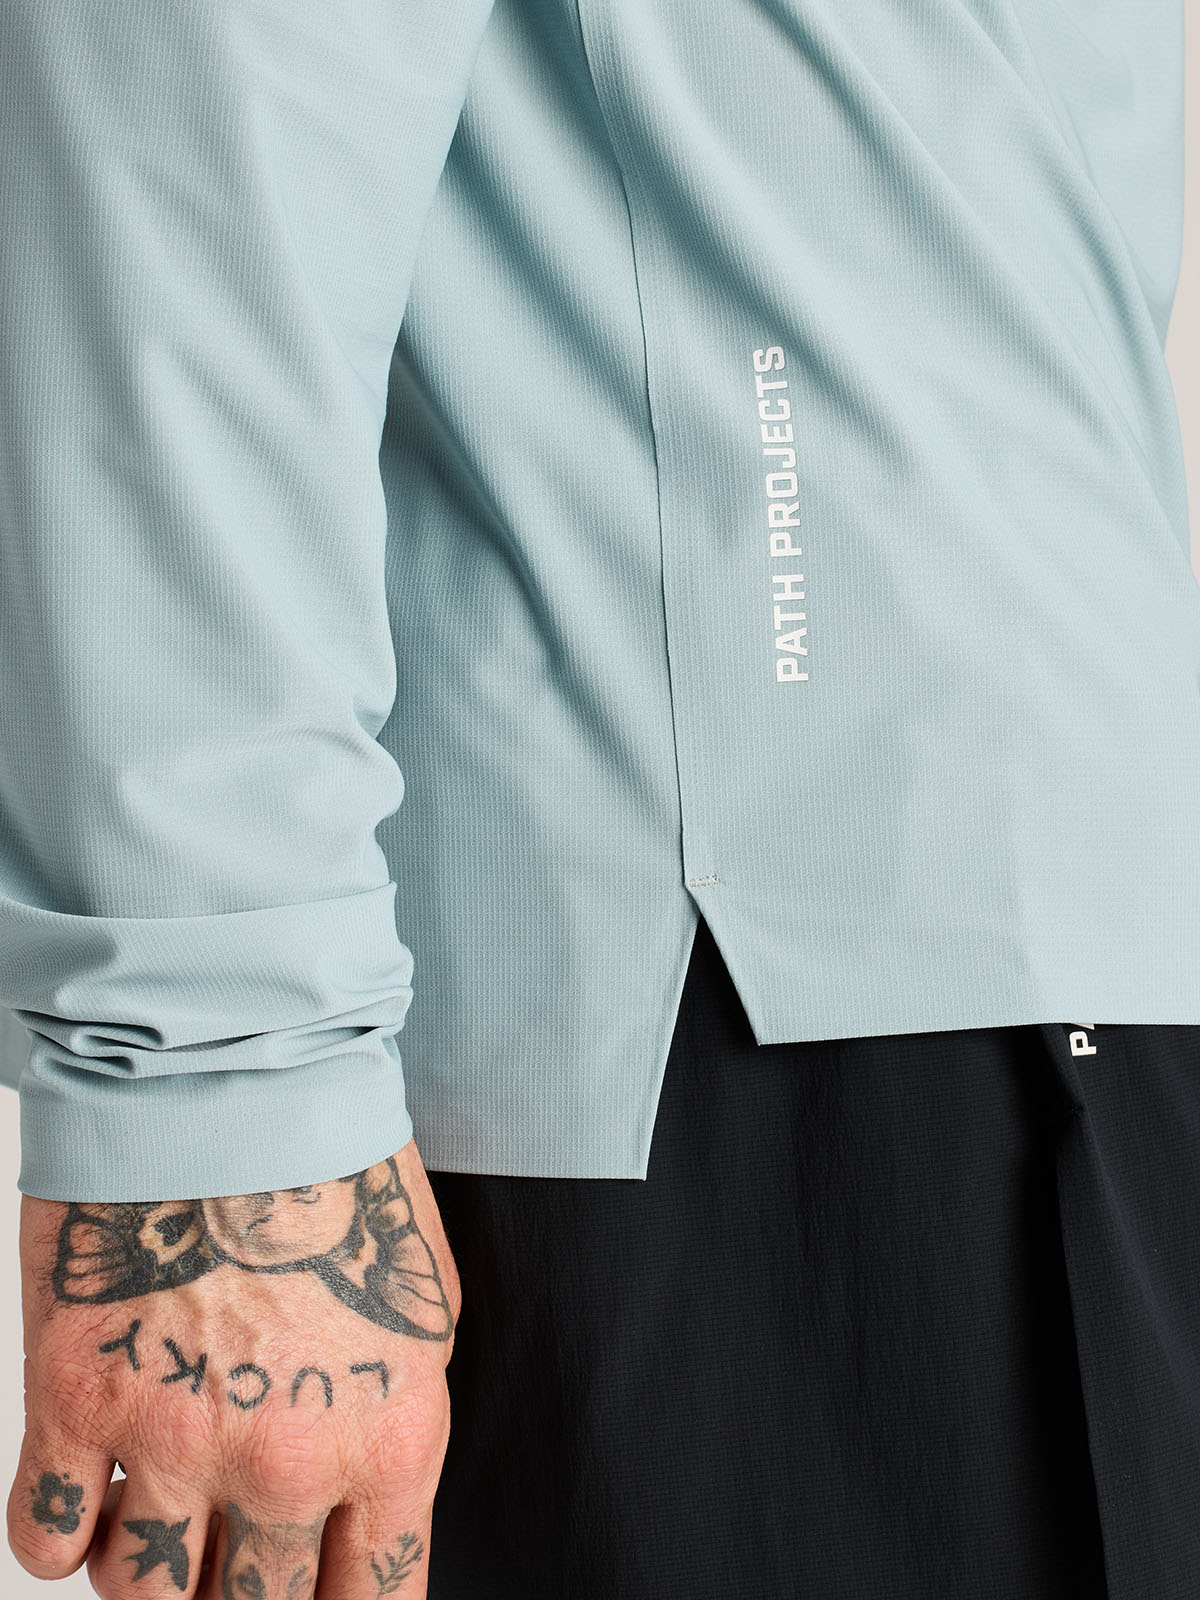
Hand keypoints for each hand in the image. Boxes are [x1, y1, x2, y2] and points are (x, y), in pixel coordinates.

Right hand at [6, 1138, 460, 1596]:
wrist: (234, 1079)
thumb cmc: (336, 1175)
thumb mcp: (421, 1303)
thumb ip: (395, 1419)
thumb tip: (365, 1503)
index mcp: (389, 1438)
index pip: (375, 1597)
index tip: (322, 1596)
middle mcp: (284, 1465)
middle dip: (246, 1589)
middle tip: (232, 1549)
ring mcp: (172, 1443)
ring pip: (144, 1597)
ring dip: (152, 1565)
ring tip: (161, 1504)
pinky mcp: (73, 1403)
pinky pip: (46, 1542)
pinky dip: (67, 1530)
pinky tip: (93, 1483)